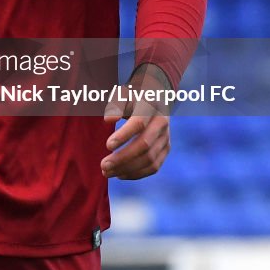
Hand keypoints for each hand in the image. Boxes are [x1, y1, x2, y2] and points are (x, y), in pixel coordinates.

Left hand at [100, 64, 170, 179]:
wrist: (155, 98)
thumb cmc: (132, 96)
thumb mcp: (123, 94)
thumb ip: (116, 104)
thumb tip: (108, 119)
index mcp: (151, 106)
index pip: (139, 124)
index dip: (124, 135)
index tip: (107, 145)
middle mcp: (162, 123)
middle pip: (144, 146)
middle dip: (122, 158)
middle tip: (103, 165)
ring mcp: (166, 138)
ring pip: (149, 160)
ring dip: (127, 169)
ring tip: (107, 172)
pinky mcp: (166, 149)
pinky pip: (154, 167)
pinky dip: (137, 174)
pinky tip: (120, 175)